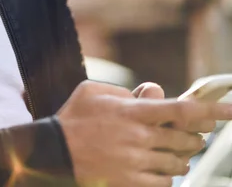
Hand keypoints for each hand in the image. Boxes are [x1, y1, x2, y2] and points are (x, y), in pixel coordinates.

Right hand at [57, 81, 231, 186]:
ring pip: (178, 164)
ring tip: (168, 153)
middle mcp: (139, 138)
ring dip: (180, 158)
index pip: (183, 111)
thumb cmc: (73, 118)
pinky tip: (154, 169)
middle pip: (187, 141)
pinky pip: (164, 183)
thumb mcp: (93, 91)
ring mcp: (135, 163)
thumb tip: (153, 93)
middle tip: (187, 135)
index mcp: (132, 112)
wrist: (53, 152)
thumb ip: (126, 90)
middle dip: (193, 138)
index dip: (213, 112)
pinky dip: (166, 176)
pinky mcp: (130, 183)